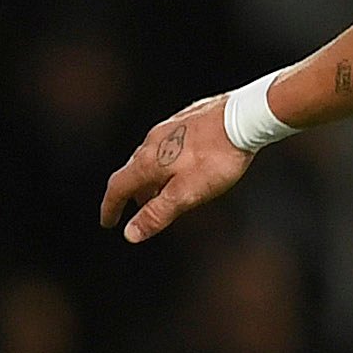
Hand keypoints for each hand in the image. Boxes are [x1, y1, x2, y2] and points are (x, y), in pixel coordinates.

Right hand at [102, 96, 254, 242]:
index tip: (108, 222)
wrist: (244, 118)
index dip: (111, 207)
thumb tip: (130, 234)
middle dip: (132, 193)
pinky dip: (166, 161)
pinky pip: (169, 144)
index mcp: (148, 162)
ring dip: (150, 177)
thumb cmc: (217, 158)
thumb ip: (158, 214)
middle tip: (138, 210)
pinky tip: (182, 163)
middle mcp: (152, 141)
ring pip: (151, 156)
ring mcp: (170, 127)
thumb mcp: (186, 194)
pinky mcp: (187, 120)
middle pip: (133, 171)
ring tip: (160, 190)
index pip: (118, 187)